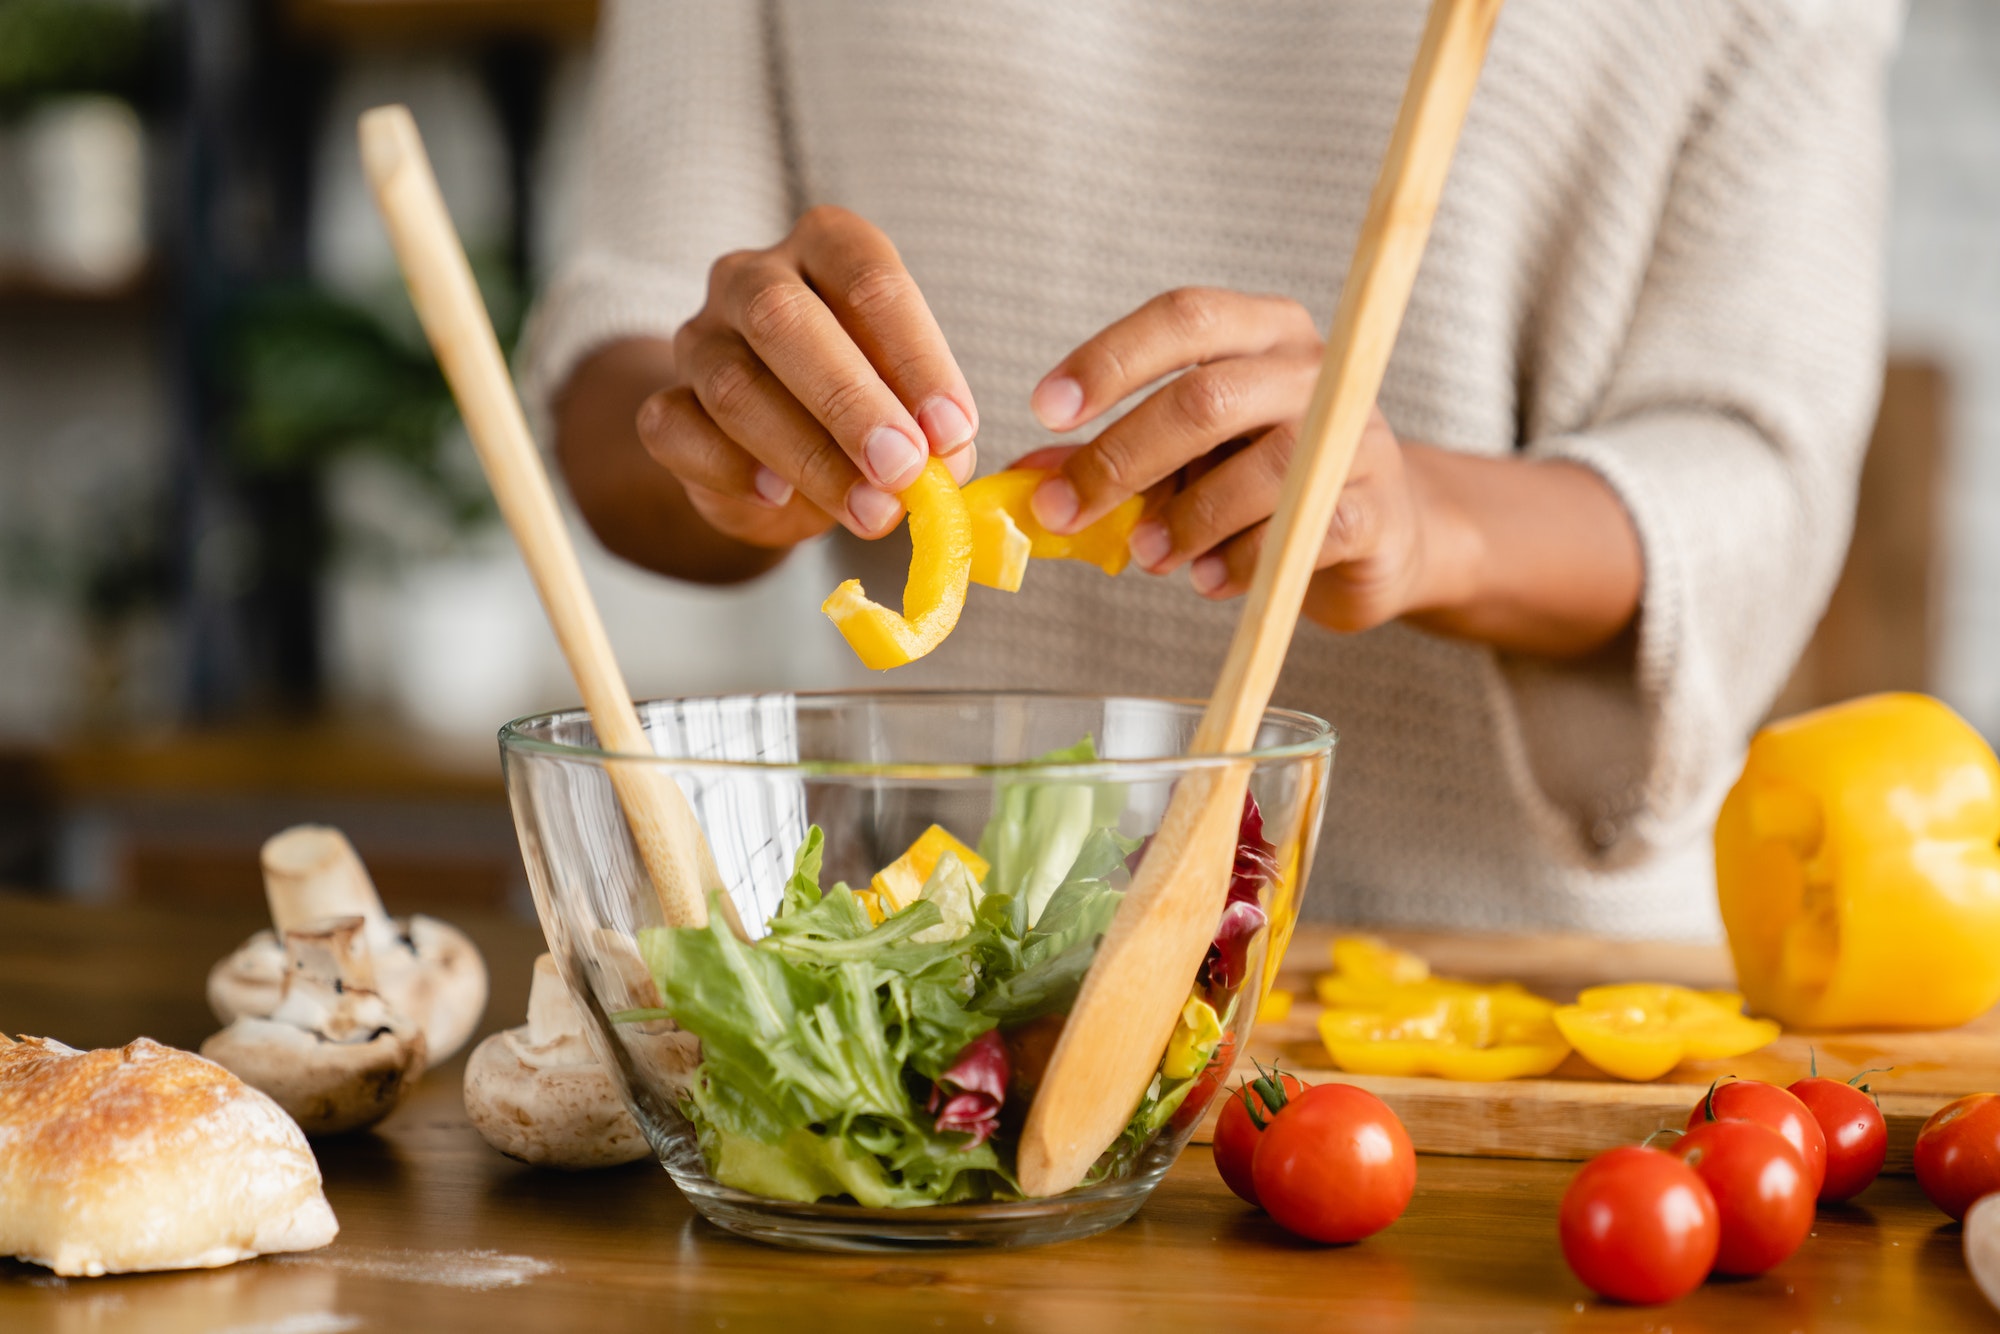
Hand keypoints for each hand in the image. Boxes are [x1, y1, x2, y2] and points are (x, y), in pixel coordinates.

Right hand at [636, 206, 978, 548]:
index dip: (916, 358)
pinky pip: (677, 430)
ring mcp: (698, 339)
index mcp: (827, 246)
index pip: (869, 280)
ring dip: (810, 456)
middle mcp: (753, 278)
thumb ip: (929, 429)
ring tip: (871, 511)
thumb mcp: (909, 407)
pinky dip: (731, 469)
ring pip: (734, 385)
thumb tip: (944, 464)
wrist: (775, 462)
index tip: (952, 432)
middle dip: (852, 401)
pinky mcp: (662, 406)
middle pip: (784, 320)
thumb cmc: (862, 411)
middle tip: (903, 468)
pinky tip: (778, 498)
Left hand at [1023, 287, 1449, 633]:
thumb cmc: (1269, 481)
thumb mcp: (1186, 457)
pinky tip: (1206, 580)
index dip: (1109, 359)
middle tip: (1064, 510)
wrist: (1386, 531)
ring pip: (1257, 471)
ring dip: (1181, 521)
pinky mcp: (1374, 511)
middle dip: (1120, 458)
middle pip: (1205, 397)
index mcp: (1262, 331)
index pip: (1183, 317)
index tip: (1045, 410)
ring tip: (1146, 555)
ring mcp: (1354, 438)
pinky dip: (1237, 564)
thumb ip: (1112, 457)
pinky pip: (1294, 536)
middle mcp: (1315, 370)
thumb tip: (1024, 481)